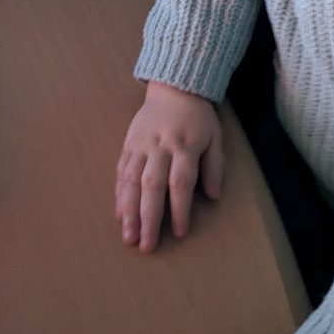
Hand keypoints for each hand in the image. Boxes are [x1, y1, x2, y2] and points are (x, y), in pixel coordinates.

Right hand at [115, 81, 222, 251]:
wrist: (174, 87)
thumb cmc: (198, 117)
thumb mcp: (215, 137)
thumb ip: (215, 166)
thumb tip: (213, 196)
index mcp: (185, 145)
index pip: (181, 181)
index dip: (179, 208)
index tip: (179, 232)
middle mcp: (161, 146)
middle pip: (153, 185)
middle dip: (148, 218)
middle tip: (146, 246)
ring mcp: (141, 144)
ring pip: (132, 180)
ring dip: (129, 211)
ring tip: (128, 237)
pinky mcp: (128, 143)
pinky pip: (121, 171)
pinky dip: (119, 194)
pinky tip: (118, 214)